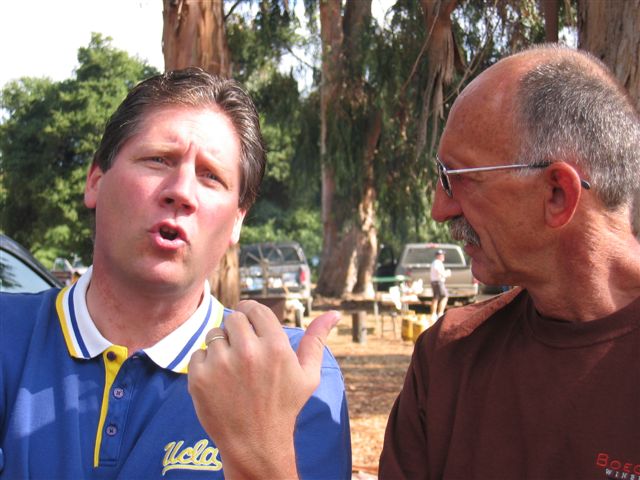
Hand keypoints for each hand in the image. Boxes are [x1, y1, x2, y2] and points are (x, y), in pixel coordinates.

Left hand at [188, 300, 339, 478]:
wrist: (256, 444)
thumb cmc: (285, 407)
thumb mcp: (308, 375)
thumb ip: (317, 340)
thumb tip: (334, 313)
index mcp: (275, 346)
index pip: (255, 309)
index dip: (251, 313)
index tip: (249, 323)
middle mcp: (248, 351)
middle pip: (233, 318)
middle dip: (237, 330)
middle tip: (243, 351)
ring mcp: (221, 364)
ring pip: (214, 334)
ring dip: (221, 347)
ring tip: (232, 370)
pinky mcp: (199, 378)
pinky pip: (197, 355)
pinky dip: (205, 365)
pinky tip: (219, 382)